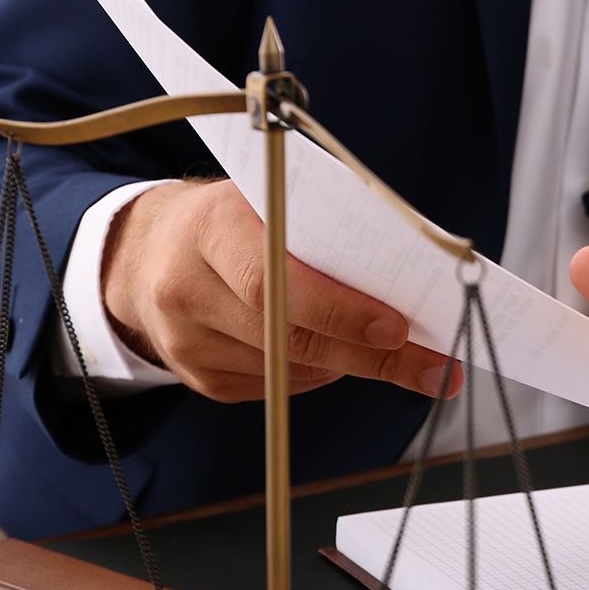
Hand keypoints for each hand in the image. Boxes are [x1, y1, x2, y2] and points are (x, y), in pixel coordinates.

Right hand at [101, 180, 460, 402]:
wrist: (152, 249)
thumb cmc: (238, 218)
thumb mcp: (273, 199)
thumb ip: (327, 228)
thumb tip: (413, 275)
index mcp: (210, 228)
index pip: (274, 281)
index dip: (340, 311)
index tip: (399, 328)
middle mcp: (187, 288)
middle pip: (290, 339)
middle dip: (373, 357)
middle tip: (437, 369)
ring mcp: (187, 341)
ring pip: (292, 371)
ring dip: (352, 365)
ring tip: (394, 351)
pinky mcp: (200, 378)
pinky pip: (279, 389)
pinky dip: (320, 374)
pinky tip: (331, 352)